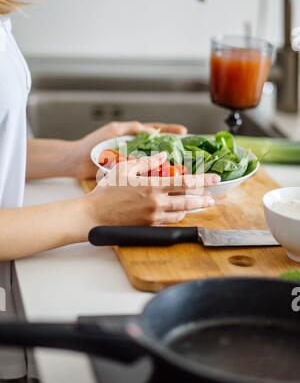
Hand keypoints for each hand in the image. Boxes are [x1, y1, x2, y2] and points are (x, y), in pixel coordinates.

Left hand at [70, 121, 186, 179]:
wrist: (76, 161)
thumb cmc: (92, 144)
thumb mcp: (114, 130)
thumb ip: (132, 129)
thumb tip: (151, 130)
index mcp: (131, 135)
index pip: (155, 130)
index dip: (170, 131)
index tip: (184, 132)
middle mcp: (133, 148)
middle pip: (158, 149)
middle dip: (173, 151)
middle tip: (187, 155)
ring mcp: (130, 161)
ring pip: (153, 162)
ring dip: (165, 166)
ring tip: (180, 169)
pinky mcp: (126, 173)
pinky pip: (143, 173)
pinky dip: (153, 176)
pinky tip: (162, 180)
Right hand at [83, 152, 219, 226]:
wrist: (93, 215)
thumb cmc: (105, 191)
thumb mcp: (125, 169)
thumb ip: (146, 162)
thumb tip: (163, 155)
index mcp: (152, 186)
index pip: (185, 182)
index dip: (203, 180)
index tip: (215, 178)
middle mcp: (156, 203)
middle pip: (188, 201)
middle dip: (203, 200)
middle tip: (212, 198)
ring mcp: (153, 217)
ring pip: (180, 214)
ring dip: (192, 210)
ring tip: (199, 205)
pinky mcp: (148, 226)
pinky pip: (168, 223)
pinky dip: (177, 218)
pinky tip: (180, 214)